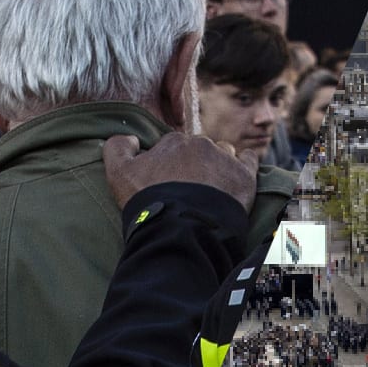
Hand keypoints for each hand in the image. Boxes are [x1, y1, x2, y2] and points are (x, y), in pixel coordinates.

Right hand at [105, 133, 258, 211]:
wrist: (182, 228)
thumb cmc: (149, 201)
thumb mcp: (119, 174)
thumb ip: (117, 148)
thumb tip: (131, 138)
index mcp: (174, 141)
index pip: (173, 147)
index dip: (170, 165)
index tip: (169, 182)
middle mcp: (201, 143)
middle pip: (199, 150)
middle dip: (195, 165)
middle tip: (190, 191)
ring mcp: (225, 158)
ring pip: (224, 154)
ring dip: (219, 166)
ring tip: (213, 190)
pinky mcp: (244, 176)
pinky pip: (249, 160)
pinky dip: (245, 164)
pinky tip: (237, 176)